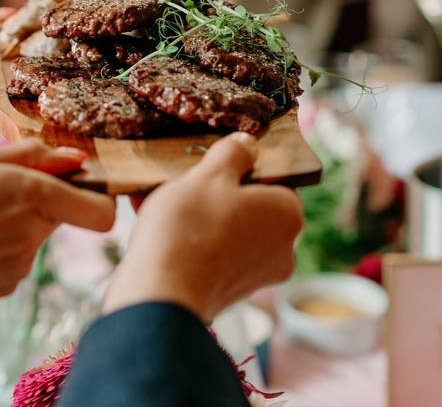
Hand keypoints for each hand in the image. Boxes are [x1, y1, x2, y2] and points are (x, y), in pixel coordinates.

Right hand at [0, 141, 114, 304]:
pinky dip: (3, 244)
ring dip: (20, 220)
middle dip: (45, 198)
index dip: (97, 196)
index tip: (77, 183)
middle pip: (65, 213)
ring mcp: (21, 266)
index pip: (103, 212)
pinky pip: (19, 257)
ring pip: (39, 233)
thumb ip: (33, 156)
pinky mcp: (6, 286)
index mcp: (31, 196)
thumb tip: (75, 158)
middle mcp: (34, 235)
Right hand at [103, 133, 302, 322]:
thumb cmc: (189, 228)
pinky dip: (189, 239)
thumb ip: (233, 153)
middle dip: (213, 192)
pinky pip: (211, 254)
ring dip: (196, 214)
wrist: (161, 296)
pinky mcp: (228, 294)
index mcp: (288, 214)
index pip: (272, 178)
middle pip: (248, 205)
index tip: (208, 165)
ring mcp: (256, 276)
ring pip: (226, 229)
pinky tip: (153, 225)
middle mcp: (282, 249)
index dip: (238, 167)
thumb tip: (248, 144)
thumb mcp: (209, 174)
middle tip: (180, 180)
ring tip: (156, 200)